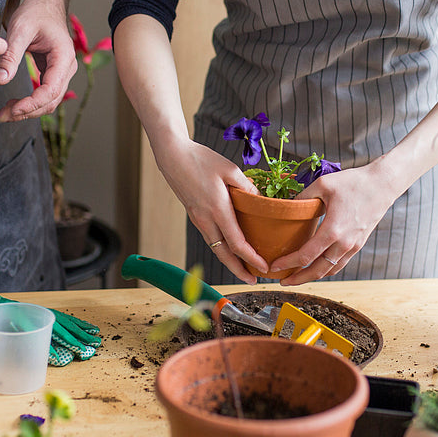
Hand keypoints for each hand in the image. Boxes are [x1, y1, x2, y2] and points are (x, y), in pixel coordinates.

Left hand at [0, 0, 77, 120]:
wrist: (45, 3)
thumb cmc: (36, 12)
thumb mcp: (19, 30)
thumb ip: (10, 56)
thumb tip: (0, 81)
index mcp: (63, 57)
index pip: (51, 90)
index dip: (32, 104)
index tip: (14, 110)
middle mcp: (66, 68)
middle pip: (51, 100)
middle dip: (28, 111)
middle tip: (4, 115)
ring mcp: (61, 72)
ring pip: (49, 101)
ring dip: (29, 110)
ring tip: (7, 111)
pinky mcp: (52, 73)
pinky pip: (44, 94)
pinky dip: (30, 102)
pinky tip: (15, 104)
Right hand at [152, 137, 268, 282]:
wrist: (172, 156)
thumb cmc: (201, 159)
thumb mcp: (230, 169)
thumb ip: (247, 187)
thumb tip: (261, 202)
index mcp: (217, 209)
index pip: (237, 243)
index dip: (251, 259)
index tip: (264, 268)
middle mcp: (206, 219)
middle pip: (223, 255)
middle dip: (239, 271)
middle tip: (253, 281)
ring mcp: (198, 219)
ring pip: (215, 248)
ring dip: (230, 261)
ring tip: (244, 269)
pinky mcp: (194, 215)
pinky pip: (210, 238)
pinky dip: (221, 249)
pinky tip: (230, 249)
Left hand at [271, 164, 398, 285]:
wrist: (383, 184)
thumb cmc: (355, 182)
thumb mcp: (323, 185)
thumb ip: (303, 197)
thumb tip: (286, 206)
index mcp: (333, 230)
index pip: (305, 256)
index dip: (287, 263)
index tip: (275, 266)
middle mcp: (344, 243)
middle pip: (317, 271)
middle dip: (298, 279)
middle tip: (282, 280)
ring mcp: (353, 246)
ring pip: (330, 270)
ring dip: (312, 277)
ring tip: (297, 277)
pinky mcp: (358, 244)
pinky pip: (340, 264)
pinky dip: (326, 269)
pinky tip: (316, 267)